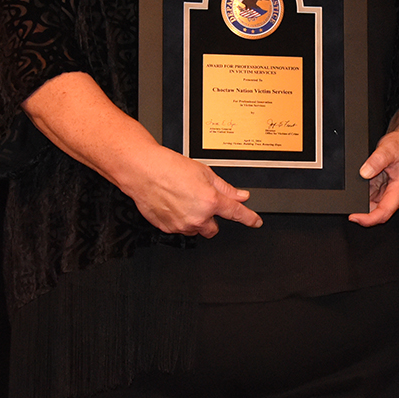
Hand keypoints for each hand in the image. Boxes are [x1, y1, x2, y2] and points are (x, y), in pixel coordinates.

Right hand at [122, 146, 261, 236]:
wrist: (143, 171)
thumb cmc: (169, 168)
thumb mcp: (204, 172)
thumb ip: (225, 188)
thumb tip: (240, 195)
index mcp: (210, 201)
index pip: (236, 213)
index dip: (249, 218)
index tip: (255, 222)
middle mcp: (197, 217)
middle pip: (214, 229)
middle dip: (211, 219)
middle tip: (202, 204)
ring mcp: (182, 225)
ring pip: (196, 230)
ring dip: (195, 220)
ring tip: (183, 201)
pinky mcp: (168, 228)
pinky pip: (180, 229)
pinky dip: (180, 220)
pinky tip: (173, 204)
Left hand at [349, 103, 398, 228]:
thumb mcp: (390, 149)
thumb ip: (377, 161)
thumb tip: (364, 172)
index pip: (384, 212)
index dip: (369, 219)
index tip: (354, 217)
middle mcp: (394, 193)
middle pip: (377, 212)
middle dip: (362, 213)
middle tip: (348, 207)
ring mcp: (387, 190)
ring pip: (372, 204)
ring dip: (361, 202)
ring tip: (353, 191)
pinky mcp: (382, 185)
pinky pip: (370, 194)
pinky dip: (361, 193)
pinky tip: (357, 186)